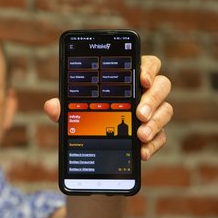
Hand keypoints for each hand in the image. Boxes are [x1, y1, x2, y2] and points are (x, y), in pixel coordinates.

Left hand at [43, 55, 172, 160]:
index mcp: (129, 78)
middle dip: (152, 99)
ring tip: (140, 135)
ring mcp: (153, 112)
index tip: (141, 79)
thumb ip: (64, 107)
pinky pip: (161, 137)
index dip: (148, 69)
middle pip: (162, 86)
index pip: (148, 64)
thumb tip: (52, 106)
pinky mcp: (155, 134)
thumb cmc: (86, 115)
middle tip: (139, 114)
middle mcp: (146, 92)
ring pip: (166, 111)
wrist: (94, 145)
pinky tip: (142, 153)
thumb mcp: (73, 111)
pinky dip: (153, 145)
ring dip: (155, 123)